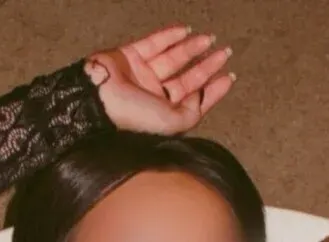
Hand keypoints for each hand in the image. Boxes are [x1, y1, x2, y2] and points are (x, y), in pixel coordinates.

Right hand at [85, 24, 235, 134]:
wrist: (98, 101)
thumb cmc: (135, 118)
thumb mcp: (172, 123)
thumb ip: (191, 112)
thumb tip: (200, 95)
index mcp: (165, 115)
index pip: (195, 100)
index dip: (213, 89)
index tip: (230, 76)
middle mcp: (155, 96)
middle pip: (187, 78)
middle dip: (206, 65)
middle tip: (225, 52)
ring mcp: (142, 75)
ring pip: (172, 58)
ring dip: (191, 48)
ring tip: (209, 39)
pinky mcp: (129, 56)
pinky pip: (153, 43)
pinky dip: (169, 36)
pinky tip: (186, 31)